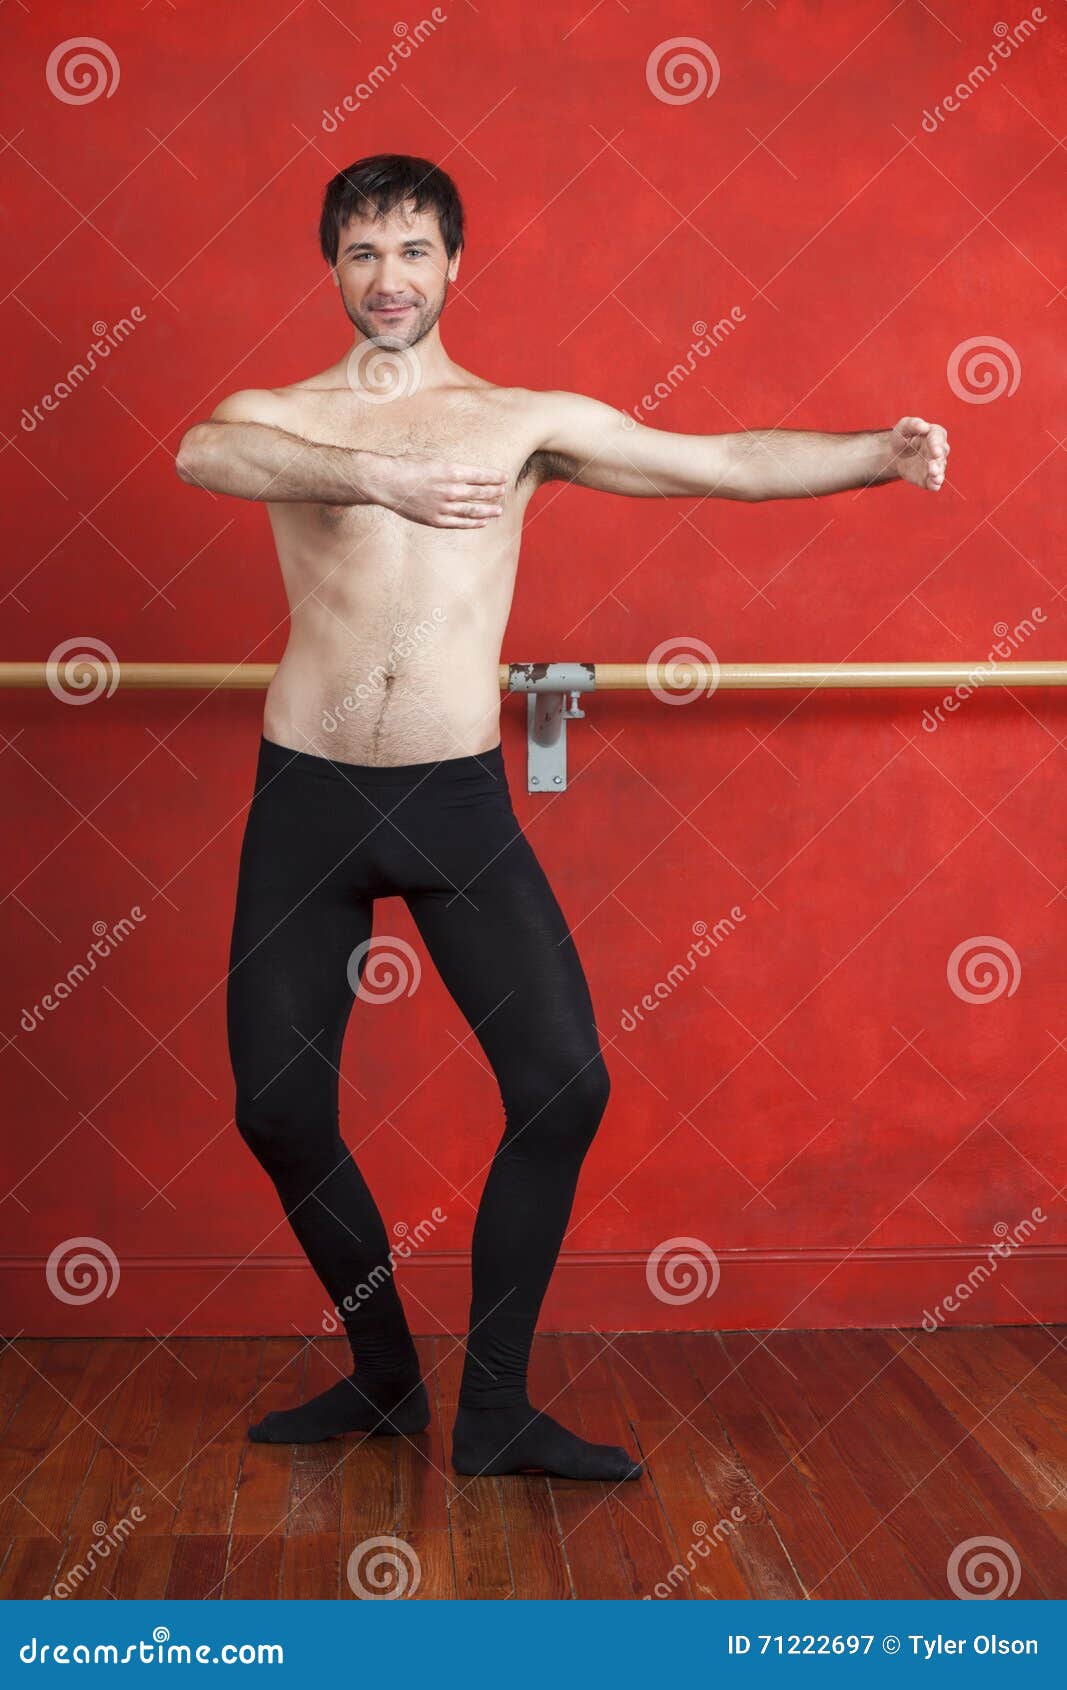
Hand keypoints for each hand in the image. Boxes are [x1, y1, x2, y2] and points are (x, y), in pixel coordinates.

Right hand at [366, 454, 507, 526]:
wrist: (387, 483)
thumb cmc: (408, 467)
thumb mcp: (433, 461)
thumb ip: (451, 470)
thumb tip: (467, 476)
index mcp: (451, 471)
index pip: (481, 475)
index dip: (495, 477)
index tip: (504, 477)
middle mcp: (451, 490)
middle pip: (480, 493)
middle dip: (495, 492)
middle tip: (503, 491)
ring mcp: (444, 507)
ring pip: (474, 510)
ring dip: (489, 510)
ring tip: (499, 509)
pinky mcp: (436, 520)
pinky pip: (460, 523)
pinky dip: (473, 523)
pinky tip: (482, 522)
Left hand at [889, 416, 949, 490]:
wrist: (896, 455)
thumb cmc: (903, 437)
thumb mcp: (903, 428)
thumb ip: (912, 424)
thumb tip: (924, 426)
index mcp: (935, 435)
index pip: (938, 438)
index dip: (937, 445)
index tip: (935, 452)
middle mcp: (938, 450)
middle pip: (941, 455)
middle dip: (938, 461)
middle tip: (933, 466)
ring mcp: (935, 465)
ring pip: (940, 470)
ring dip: (937, 474)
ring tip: (935, 477)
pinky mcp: (929, 478)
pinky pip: (934, 482)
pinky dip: (935, 485)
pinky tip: (934, 486)